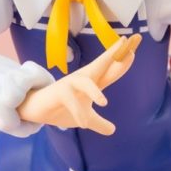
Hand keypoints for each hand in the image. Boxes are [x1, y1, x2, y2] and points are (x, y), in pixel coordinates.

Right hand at [17, 34, 140, 134]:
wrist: (36, 110)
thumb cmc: (62, 108)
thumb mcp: (84, 118)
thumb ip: (98, 122)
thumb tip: (112, 130)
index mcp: (92, 83)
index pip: (110, 70)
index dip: (122, 61)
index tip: (134, 51)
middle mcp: (83, 79)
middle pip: (101, 63)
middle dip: (115, 53)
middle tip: (128, 41)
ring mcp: (71, 84)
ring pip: (85, 81)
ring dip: (94, 91)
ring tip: (103, 104)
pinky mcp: (58, 93)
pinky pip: (70, 102)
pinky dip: (76, 113)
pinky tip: (82, 124)